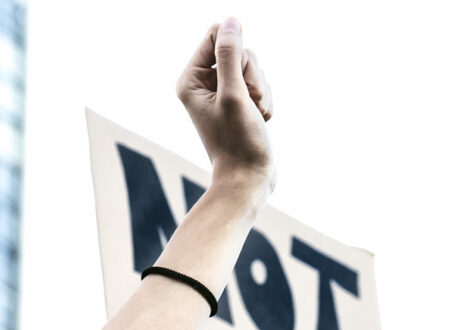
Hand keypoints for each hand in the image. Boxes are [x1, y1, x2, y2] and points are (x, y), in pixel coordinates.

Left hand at [177, 18, 274, 190]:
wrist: (249, 181)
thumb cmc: (239, 142)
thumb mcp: (234, 94)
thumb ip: (230, 55)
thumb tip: (231, 22)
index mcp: (191, 80)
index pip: (216, 36)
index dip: (236, 51)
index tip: (240, 79)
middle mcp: (204, 85)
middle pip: (238, 51)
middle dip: (251, 77)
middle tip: (248, 105)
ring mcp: (223, 94)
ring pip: (253, 68)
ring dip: (261, 91)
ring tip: (254, 117)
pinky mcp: (240, 104)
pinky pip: (260, 85)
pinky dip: (265, 102)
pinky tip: (260, 121)